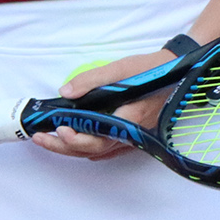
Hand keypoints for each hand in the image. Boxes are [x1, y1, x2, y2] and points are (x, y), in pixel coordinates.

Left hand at [29, 48, 176, 160]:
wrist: (179, 72)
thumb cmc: (154, 69)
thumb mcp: (122, 68)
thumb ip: (92, 80)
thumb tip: (65, 92)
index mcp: (130, 118)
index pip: (98, 138)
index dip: (75, 138)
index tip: (58, 128)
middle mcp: (131, 134)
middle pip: (92, 149)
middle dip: (63, 146)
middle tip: (40, 138)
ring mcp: (133, 137)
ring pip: (98, 151)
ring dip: (72, 148)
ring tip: (50, 138)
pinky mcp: (132, 135)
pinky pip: (107, 148)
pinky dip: (88, 147)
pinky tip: (76, 139)